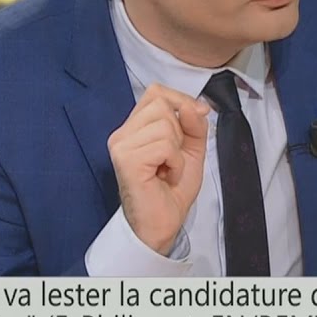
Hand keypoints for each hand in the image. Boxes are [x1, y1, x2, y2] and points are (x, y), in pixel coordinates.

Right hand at [107, 83, 210, 255]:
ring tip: (168, 169)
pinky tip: (166, 176)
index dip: (179, 100)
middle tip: (172, 158)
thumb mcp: (191, 148)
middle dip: (180, 130)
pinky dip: (175, 162)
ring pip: (165, 124)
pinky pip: (165, 145)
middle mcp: (122, 133)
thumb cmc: (172, 189)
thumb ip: (194, 123)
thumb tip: (194, 105)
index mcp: (133, 127)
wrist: (162, 224)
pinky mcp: (127, 159)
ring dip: (178, 150)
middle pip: (161, 104)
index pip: (155, 92)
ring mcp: (121, 145)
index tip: (194, 118)